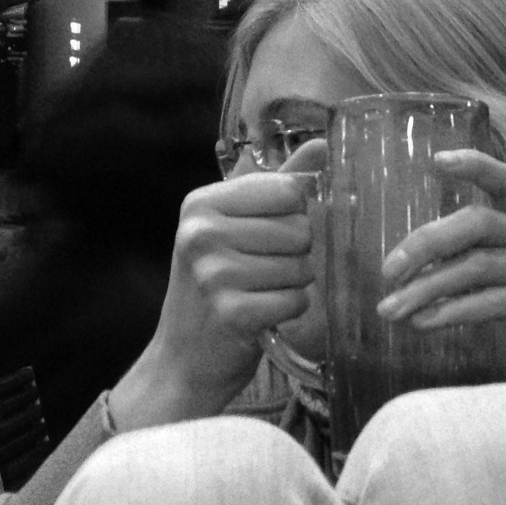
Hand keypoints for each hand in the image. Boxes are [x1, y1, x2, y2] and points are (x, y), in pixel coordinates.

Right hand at [110, 141, 326, 429]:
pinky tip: (261, 314)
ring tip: (259, 292)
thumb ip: (279, 184)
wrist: (183, 360)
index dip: (293, 216)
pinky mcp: (232, 313)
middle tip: (261, 272)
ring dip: (292, 284)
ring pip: (302, 266)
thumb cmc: (215, 287)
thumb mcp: (234, 227)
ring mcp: (213, 274)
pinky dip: (288, 311)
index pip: (288, 191)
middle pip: (300, 229)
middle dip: (295, 255)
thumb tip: (322, 144)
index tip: (266, 235)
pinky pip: (297, 300)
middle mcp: (201, 233)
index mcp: (201, 203)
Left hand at [375, 148, 505, 436]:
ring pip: (479, 264)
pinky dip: (454, 311)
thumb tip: (403, 274)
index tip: (434, 162)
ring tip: (391, 312)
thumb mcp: (491, 304)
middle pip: (476, 222)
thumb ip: (463, 279)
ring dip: (427, 288)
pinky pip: (497, 299)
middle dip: (424, 244)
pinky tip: (424, 324)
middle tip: (386, 273)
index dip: (475, 165)